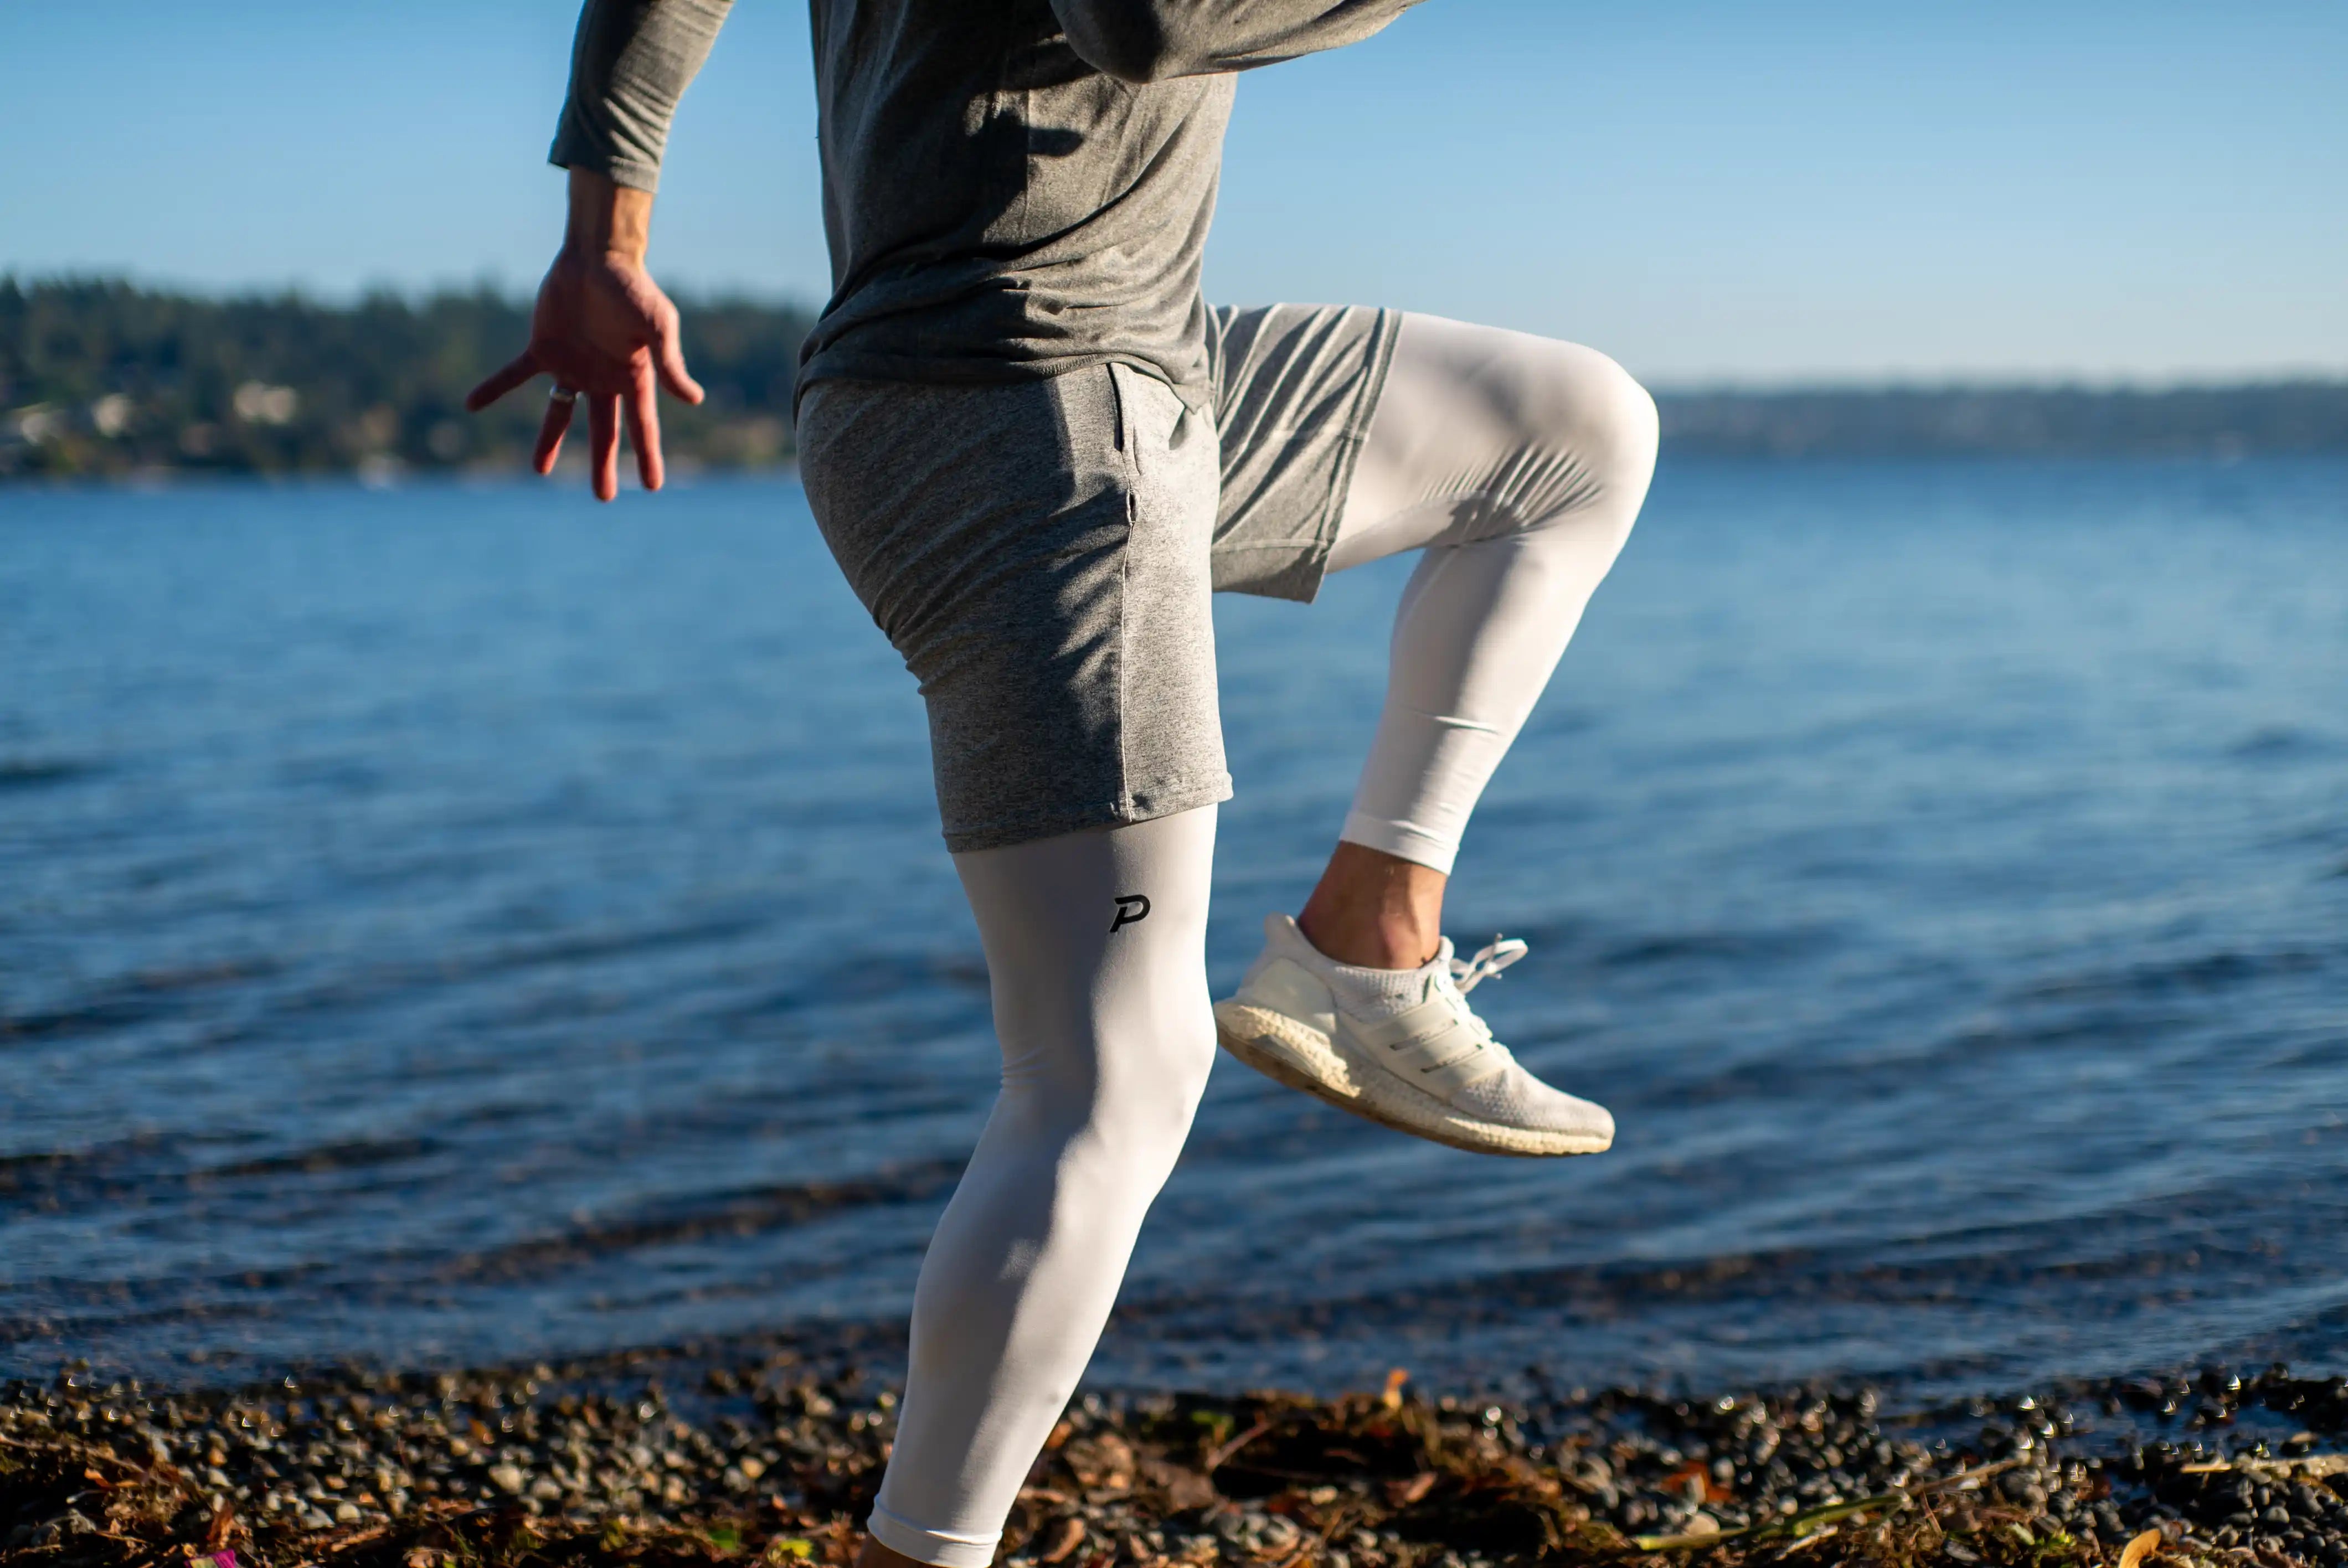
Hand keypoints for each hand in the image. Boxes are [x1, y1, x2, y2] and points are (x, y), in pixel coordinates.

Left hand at [465, 170, 703, 500]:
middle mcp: (603, 378)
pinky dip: (494, 388)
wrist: (597, 255)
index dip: (647, 456)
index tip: (653, 486)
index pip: (643, 425)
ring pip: (560, 412)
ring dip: (548, 440)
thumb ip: (670, 364)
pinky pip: (516, 374)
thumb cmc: (633, 287)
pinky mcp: (543, 348)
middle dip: (602, 464)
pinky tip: (472, 404)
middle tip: (604, 496)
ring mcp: (573, 365)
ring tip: (538, 471)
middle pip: (603, 430)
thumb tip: (693, 400)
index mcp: (634, 376)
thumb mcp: (657, 325)